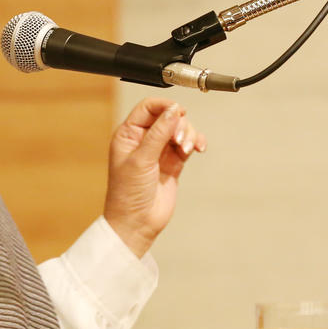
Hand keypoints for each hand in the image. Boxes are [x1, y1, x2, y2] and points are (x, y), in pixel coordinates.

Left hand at [103, 97, 205, 257]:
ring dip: (188, 135)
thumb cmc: (128, 193)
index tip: (179, 110)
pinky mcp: (173, 163)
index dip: (164, 106)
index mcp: (128, 134)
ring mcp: (159, 151)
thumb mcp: (141, 159)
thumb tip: (173, 110)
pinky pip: (188, 144)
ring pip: (180, 130)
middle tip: (179, 142)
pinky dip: (195, 142)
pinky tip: (199, 148)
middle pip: (168, 117)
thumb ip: (158, 133)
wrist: (137, 222)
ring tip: (188, 149)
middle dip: (179, 125)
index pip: (148, 108)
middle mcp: (144, 140)